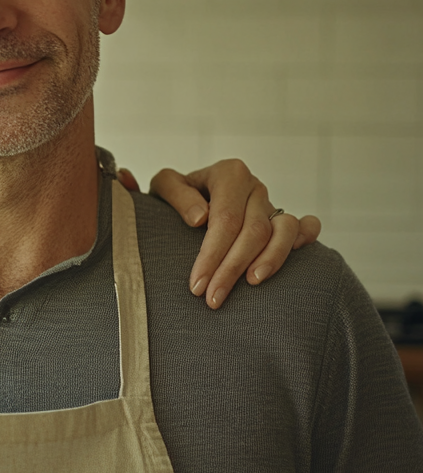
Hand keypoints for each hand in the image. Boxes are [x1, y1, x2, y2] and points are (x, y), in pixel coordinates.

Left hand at [117, 161, 321, 309]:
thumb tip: (199, 218)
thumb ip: (175, 194)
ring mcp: (272, 202)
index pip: (225, 219)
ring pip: (284, 231)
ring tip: (252, 284)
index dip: (212, 255)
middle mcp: (254, 187)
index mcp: (229, 174)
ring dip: (271, 260)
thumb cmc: (176, 195)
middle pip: (253, 231)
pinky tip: (296, 260)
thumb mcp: (166, 186)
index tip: (197, 285)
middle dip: (232, 268)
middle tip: (213, 298)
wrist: (189, 194)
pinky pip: (306, 226)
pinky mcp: (284, 217)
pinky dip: (306, 240)